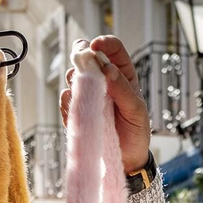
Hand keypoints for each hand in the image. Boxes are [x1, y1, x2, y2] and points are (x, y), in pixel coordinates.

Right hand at [59, 36, 151, 173]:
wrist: (126, 160)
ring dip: (75, 79)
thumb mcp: (136, 110)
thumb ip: (123, 89)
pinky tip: (78, 109)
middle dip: (82, 56)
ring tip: (85, 93)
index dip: (103, 43)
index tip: (95, 45)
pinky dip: (68, 101)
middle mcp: (103, 80)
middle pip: (87, 56)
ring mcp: (88, 94)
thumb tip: (107, 68)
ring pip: (73, 75)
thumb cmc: (136, 132)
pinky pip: (66, 99)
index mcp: (122, 74)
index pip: (112, 49)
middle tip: (81, 63)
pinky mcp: (77, 110)